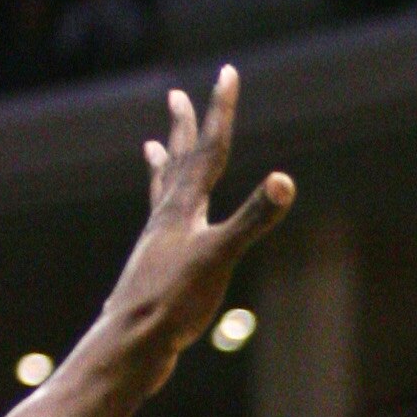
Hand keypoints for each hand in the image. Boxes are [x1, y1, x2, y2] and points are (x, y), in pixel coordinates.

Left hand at [99, 66, 294, 387]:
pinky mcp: (155, 270)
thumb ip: (252, 218)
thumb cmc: (174, 301)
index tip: (227, 72)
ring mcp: (158, 243)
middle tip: (176, 94)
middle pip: (179, 162)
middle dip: (184, 127)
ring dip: (163, 165)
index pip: (210, 149)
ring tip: (153, 146)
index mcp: (184, 208)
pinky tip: (161, 228)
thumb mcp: (220, 257)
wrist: (132, 343)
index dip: (221, 109)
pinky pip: (160, 228)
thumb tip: (284, 180)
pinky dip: (163, 214)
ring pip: (162, 193)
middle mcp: (167, 218)